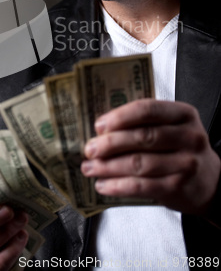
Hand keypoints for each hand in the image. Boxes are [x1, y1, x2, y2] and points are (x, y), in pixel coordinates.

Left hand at [81, 99, 220, 214]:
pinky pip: (141, 186)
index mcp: (183, 114)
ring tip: (90, 167)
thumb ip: (144, 123)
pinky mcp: (178, 188)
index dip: (120, 116)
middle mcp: (189, 137)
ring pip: (138, 163)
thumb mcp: (172, 127)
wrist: (211, 181)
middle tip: (90, 148)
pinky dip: (117, 186)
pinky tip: (103, 185)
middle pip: (142, 137)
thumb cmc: (181, 148)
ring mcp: (186, 164)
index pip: (148, 109)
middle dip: (110, 143)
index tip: (99, 125)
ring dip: (108, 167)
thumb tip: (101, 128)